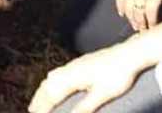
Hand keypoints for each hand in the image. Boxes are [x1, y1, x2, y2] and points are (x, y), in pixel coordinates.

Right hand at [29, 44, 143, 112]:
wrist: (130, 54)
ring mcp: (75, 64)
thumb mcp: (103, 94)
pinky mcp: (81, 62)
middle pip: (48, 85)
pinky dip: (52, 81)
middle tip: (31, 109)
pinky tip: (54, 80)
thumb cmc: (119, 74)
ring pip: (53, 77)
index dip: (43, 106)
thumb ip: (85, 107)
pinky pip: (59, 72)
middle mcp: (70, 69)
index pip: (52, 94)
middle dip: (39, 98)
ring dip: (44, 89)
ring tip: (39, 98)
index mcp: (73, 77)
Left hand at [115, 0, 161, 32]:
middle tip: (135, 27)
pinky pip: (150, 12)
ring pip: (138, 13)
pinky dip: (151, 21)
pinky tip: (153, 26)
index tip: (122, 14)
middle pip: (129, 8)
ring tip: (144, 30)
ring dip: (141, 23)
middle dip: (131, 18)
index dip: (121, 7)